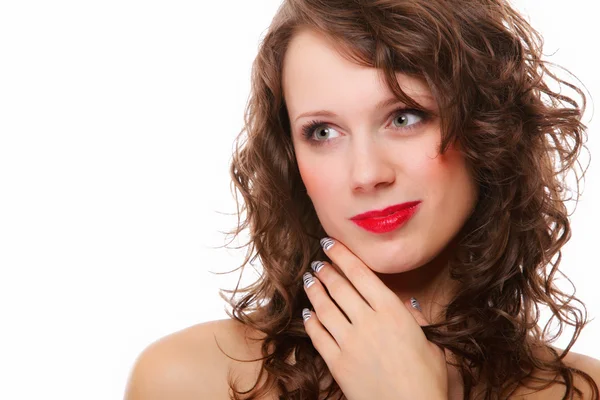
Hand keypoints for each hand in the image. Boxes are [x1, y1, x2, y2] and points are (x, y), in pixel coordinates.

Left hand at [301, 237, 447, 399]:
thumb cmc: (426, 380)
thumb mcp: (431, 342)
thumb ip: (416, 320)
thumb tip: (409, 305)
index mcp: (393, 312)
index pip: (361, 274)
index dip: (342, 255)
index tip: (330, 244)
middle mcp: (368, 321)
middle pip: (339, 287)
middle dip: (325, 270)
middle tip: (317, 262)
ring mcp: (350, 342)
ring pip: (324, 308)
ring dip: (314, 291)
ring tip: (309, 280)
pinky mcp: (338, 363)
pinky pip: (318, 336)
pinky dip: (311, 322)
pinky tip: (307, 314)